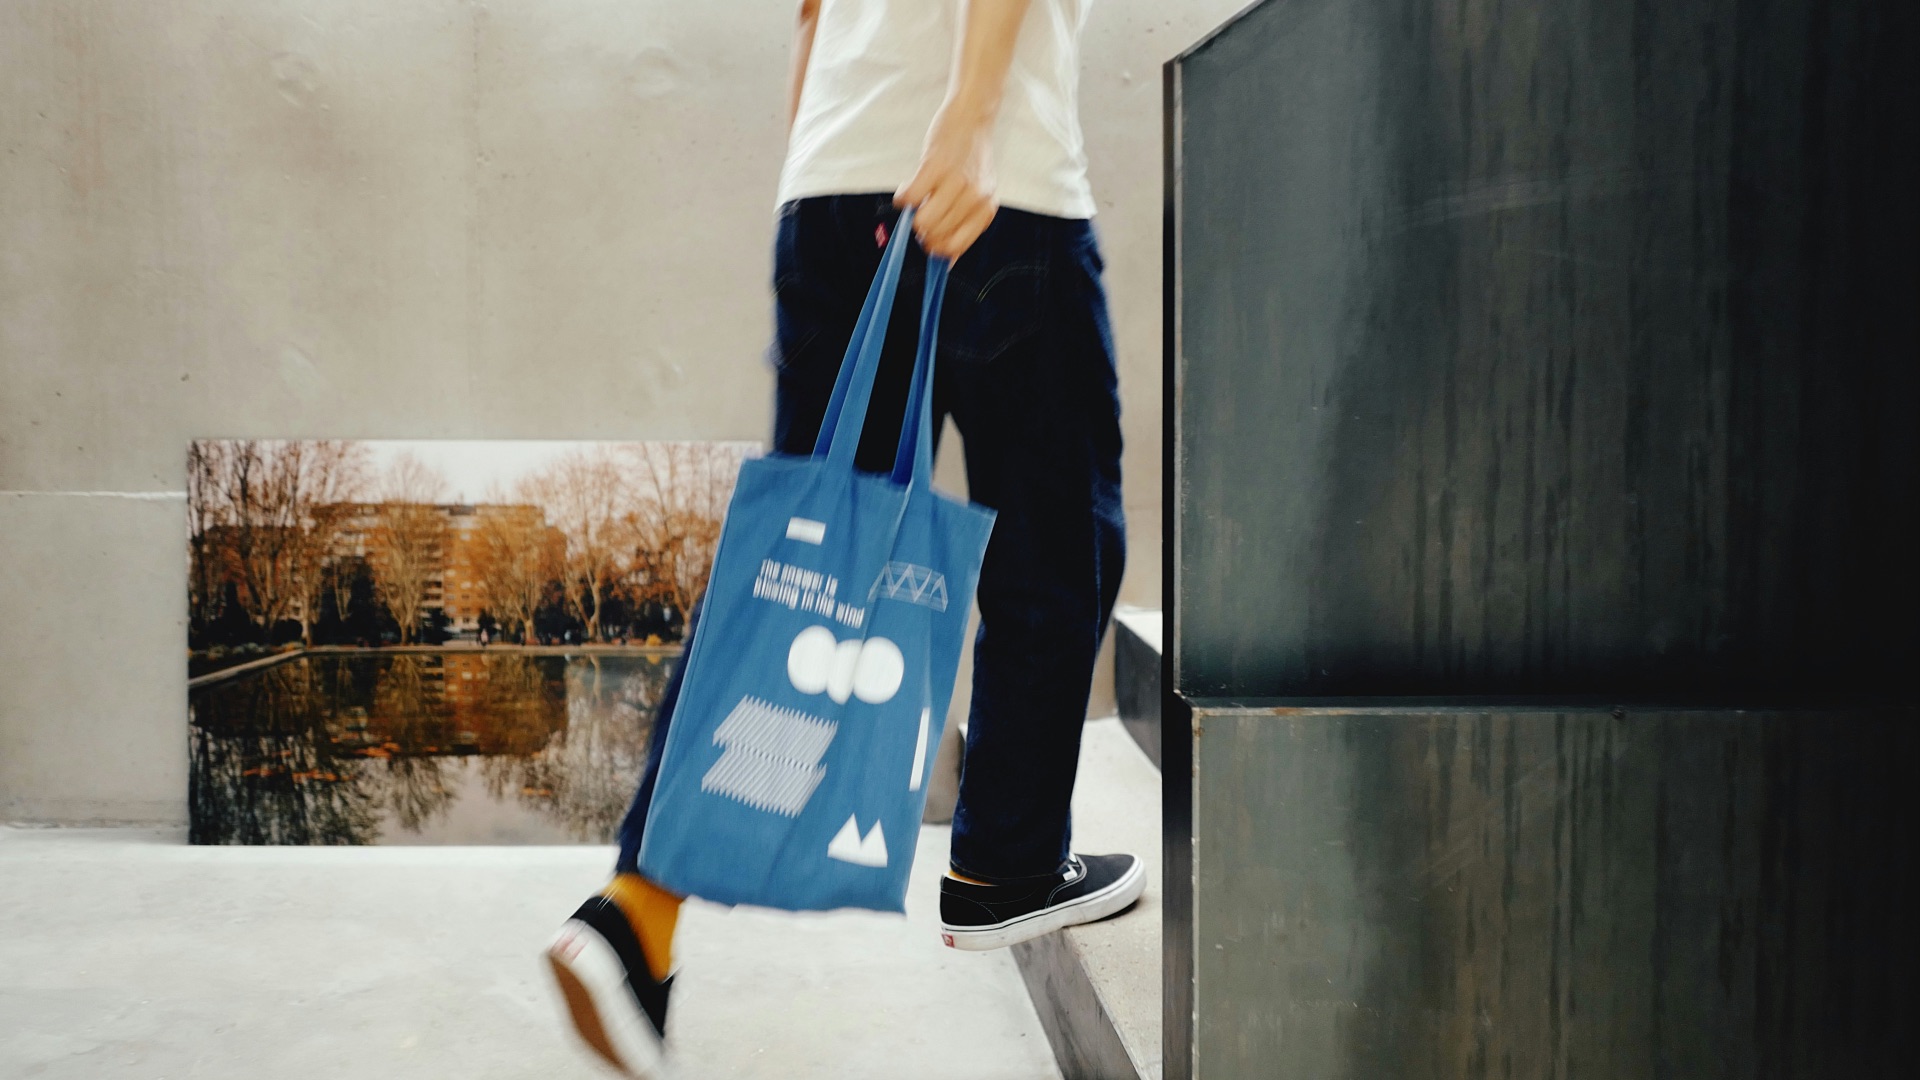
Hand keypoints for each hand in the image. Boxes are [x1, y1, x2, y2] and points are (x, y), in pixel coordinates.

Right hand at [895, 103, 998, 259]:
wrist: (972, 118)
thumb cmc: (972, 158)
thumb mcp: (979, 194)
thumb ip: (965, 225)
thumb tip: (946, 262)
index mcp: (986, 209)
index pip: (955, 247)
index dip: (936, 249)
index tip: (928, 241)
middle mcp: (974, 198)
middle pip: (937, 237)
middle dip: (922, 233)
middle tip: (920, 216)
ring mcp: (955, 183)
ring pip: (923, 222)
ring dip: (912, 217)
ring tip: (915, 203)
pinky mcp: (935, 167)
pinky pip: (910, 198)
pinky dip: (902, 198)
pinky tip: (907, 189)